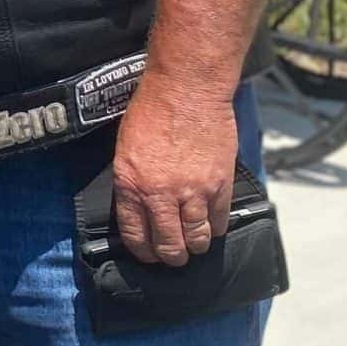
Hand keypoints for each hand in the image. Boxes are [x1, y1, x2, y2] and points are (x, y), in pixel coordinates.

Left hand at [110, 77, 236, 267]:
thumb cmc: (152, 112)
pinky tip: (211, 223)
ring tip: (194, 241)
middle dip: (171, 257)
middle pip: (169, 246)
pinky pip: (219, 221)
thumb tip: (140, 213)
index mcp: (132, 186)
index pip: (136, 237)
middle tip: (175, 254)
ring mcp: (194, 192)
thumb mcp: (126, 150)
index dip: (144, 253)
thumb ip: (132, 185)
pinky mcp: (220, 184)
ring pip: (197, 240)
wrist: (186, 89)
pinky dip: (215, 228)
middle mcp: (161, 195)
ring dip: (195, 245)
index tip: (150, 254)